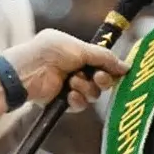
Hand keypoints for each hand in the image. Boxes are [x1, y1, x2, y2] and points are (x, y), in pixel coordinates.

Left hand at [3, 29, 129, 110]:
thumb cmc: (50, 53)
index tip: (119, 71)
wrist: (27, 71)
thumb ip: (104, 57)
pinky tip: (69, 95)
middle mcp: (74, 68)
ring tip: (73, 82)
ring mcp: (68, 85)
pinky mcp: (62, 101)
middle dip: (102, 80)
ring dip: (86, 88)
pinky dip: (77, 100)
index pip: (102, 62)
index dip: (111, 68)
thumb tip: (126, 66)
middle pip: (101, 80)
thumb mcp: (80, 49)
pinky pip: (80, 105)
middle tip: (98, 78)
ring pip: (92, 94)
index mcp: (77, 52)